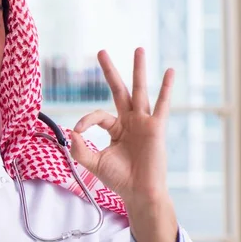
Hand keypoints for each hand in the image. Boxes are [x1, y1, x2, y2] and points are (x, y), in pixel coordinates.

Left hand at [69, 48, 172, 205]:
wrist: (138, 192)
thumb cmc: (119, 179)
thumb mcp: (94, 163)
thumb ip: (79, 149)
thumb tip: (71, 132)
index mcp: (116, 128)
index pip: (98, 115)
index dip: (86, 120)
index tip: (78, 131)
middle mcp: (130, 121)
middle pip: (119, 90)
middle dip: (110, 72)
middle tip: (100, 51)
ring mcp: (144, 123)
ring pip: (140, 91)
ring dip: (138, 70)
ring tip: (138, 49)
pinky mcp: (156, 128)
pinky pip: (162, 105)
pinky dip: (166, 89)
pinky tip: (169, 71)